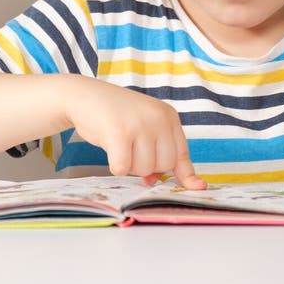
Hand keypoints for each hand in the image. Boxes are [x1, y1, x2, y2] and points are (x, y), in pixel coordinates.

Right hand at [64, 77, 205, 189]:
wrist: (85, 95)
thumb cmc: (115, 116)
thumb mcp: (144, 127)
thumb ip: (156, 151)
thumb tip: (157, 182)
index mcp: (168, 116)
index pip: (182, 153)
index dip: (185, 173)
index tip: (198, 188)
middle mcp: (158, 118)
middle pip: (164, 165)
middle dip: (147, 167)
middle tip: (131, 149)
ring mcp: (140, 124)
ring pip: (144, 169)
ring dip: (129, 165)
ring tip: (120, 143)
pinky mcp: (120, 132)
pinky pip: (123, 168)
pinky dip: (115, 165)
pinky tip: (110, 148)